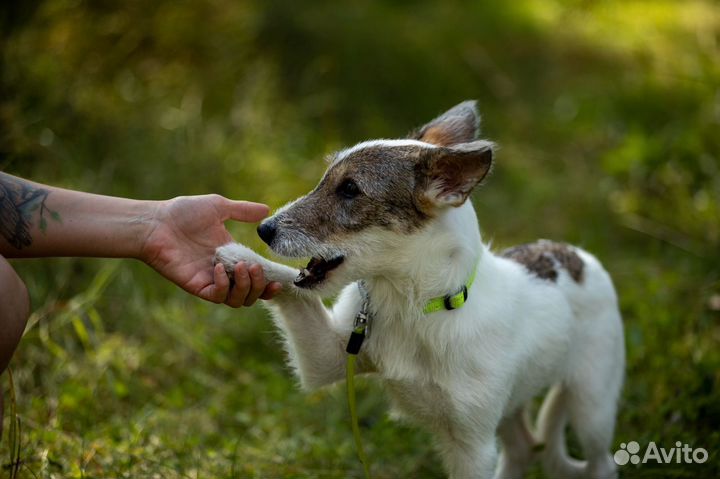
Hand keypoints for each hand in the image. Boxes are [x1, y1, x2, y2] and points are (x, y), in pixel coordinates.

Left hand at [140, 194, 281, 305]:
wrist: (156, 222)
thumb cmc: (183, 213)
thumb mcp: (220, 207)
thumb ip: (243, 211)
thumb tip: (267, 211)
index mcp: (233, 256)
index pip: (257, 278)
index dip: (270, 283)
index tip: (280, 279)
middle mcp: (225, 272)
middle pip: (251, 295)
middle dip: (259, 285)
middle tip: (256, 267)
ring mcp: (211, 281)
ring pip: (237, 300)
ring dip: (246, 287)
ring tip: (243, 267)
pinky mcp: (197, 287)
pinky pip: (218, 296)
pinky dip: (224, 285)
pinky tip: (220, 268)